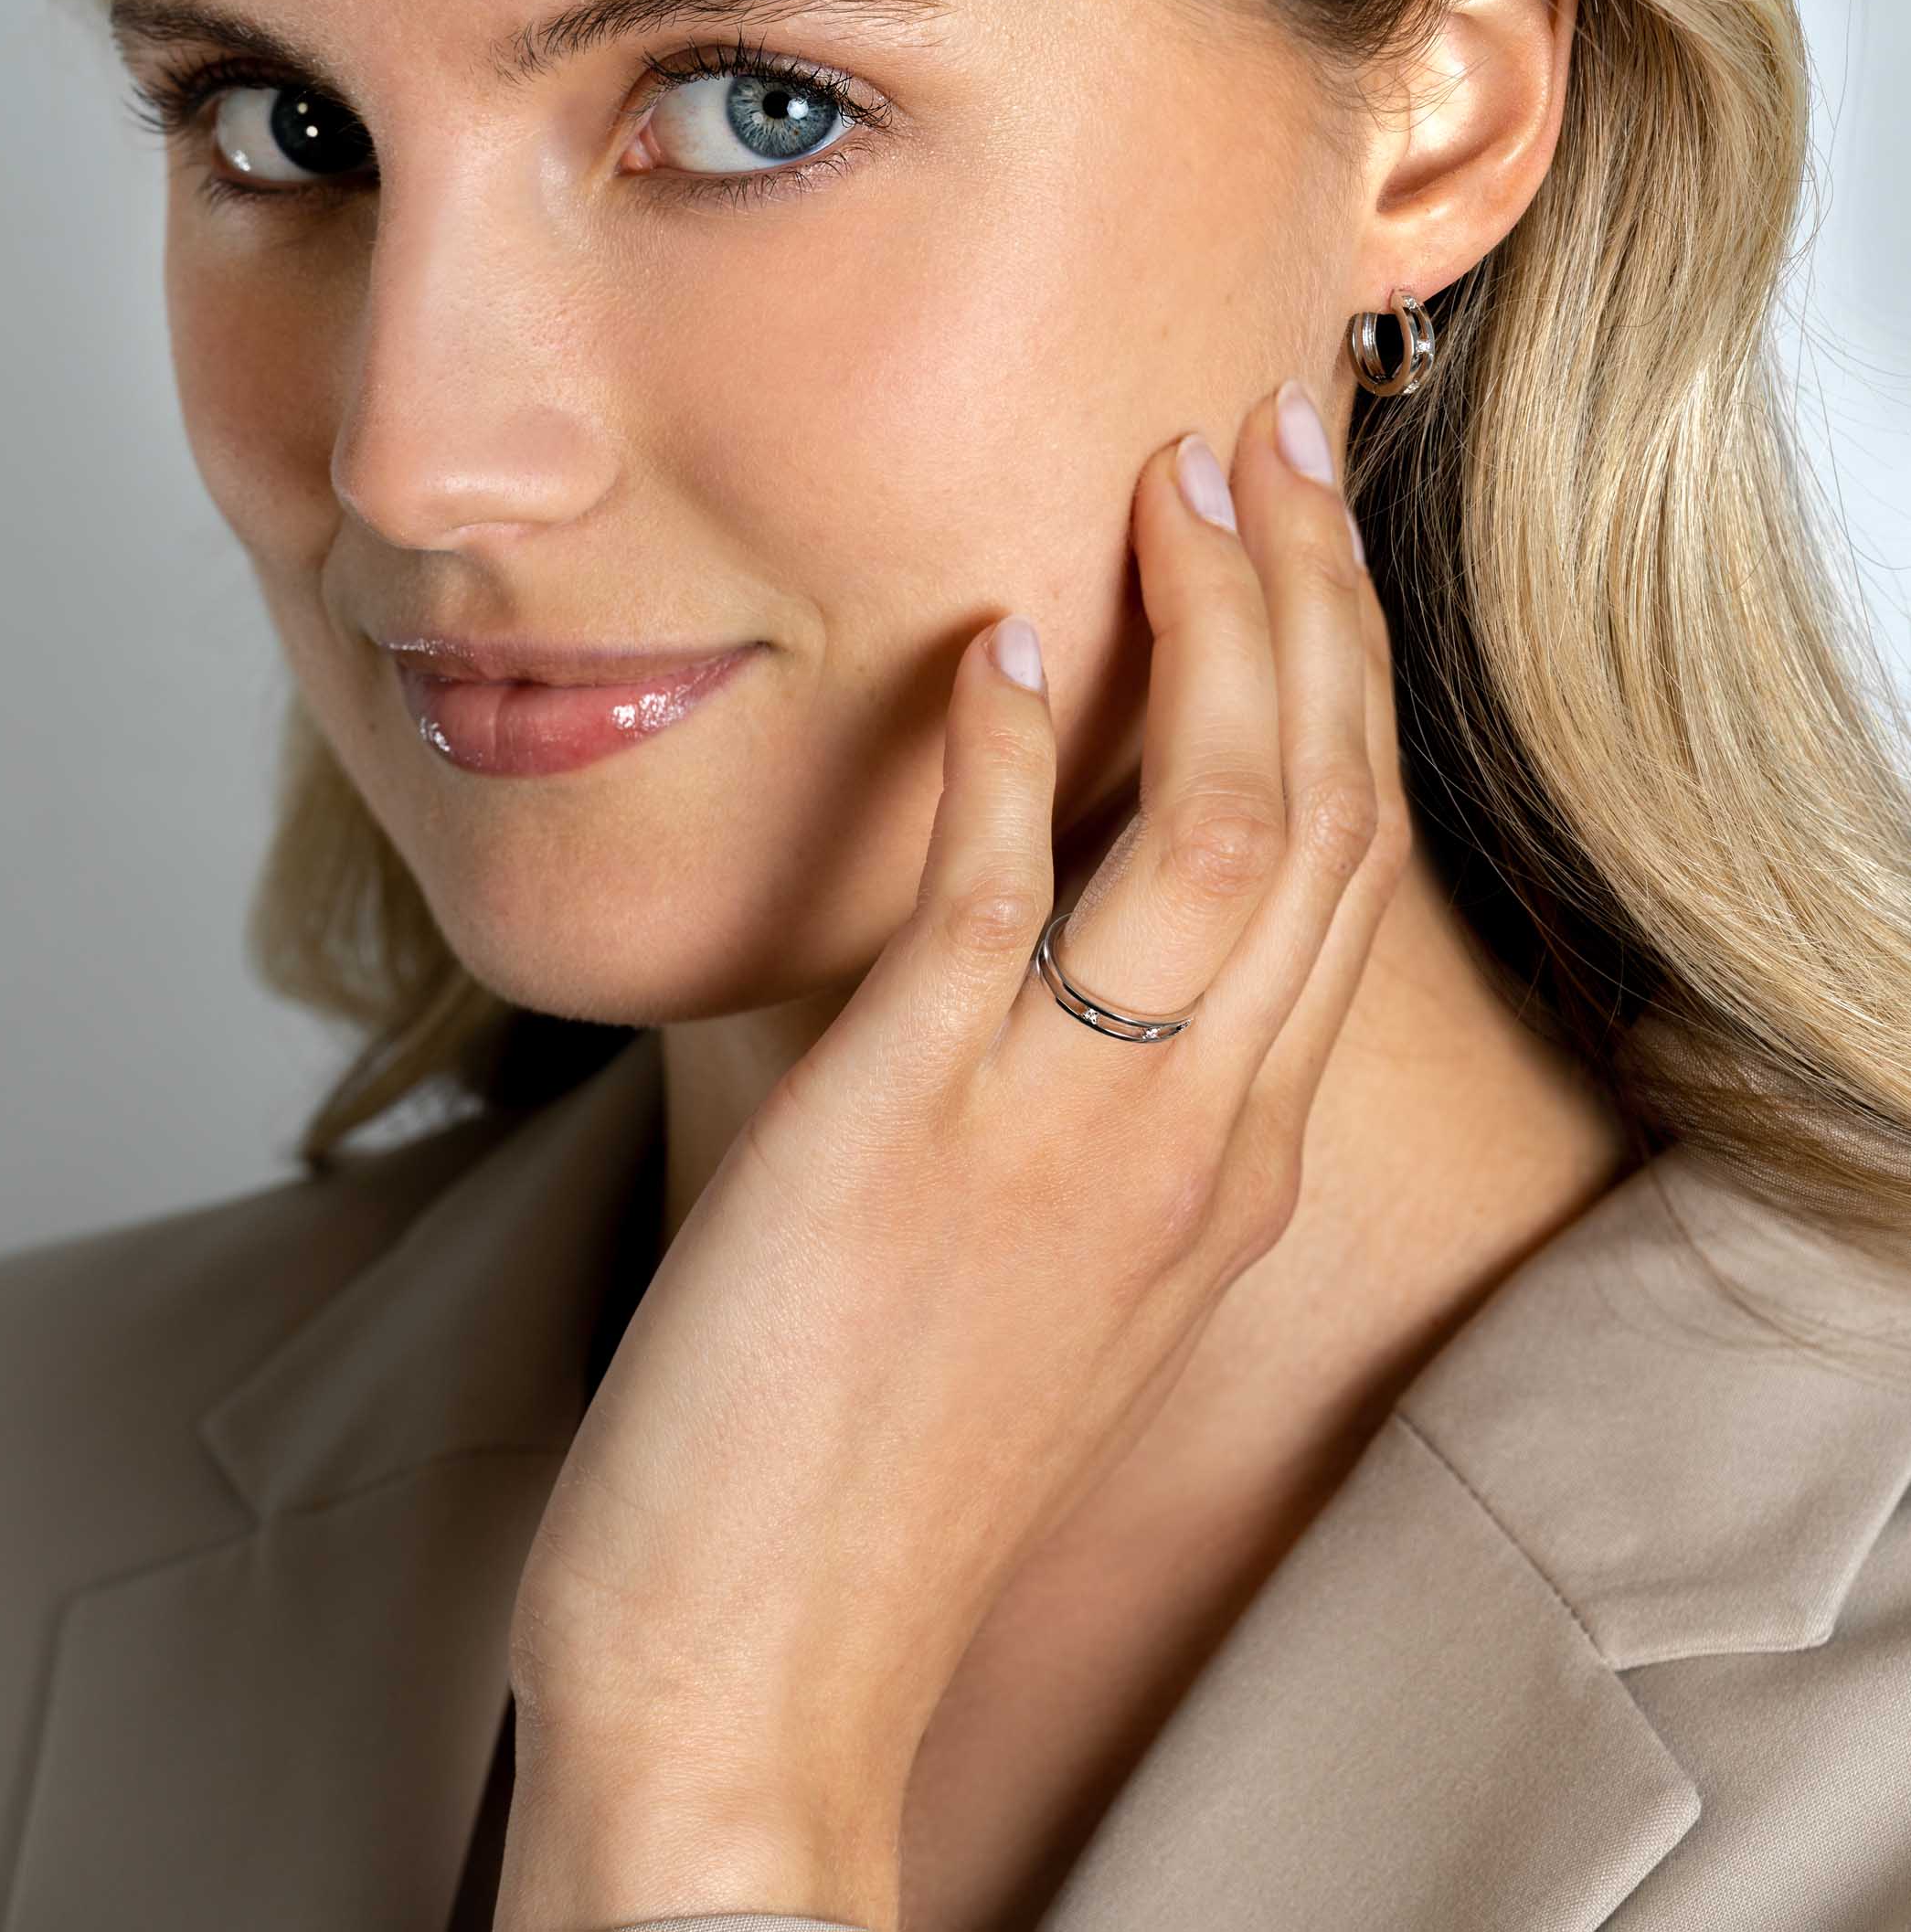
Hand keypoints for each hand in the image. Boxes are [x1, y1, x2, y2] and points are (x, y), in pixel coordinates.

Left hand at [494, 379, 1409, 1931]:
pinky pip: (1003, 891)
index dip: (1340, 677)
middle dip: (1314, 603)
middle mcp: (1198, 1137)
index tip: (1305, 535)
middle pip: (1327, 815)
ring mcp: (1073, 1131)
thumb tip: (1020, 902)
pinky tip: (1003, 632)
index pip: (1348, 870)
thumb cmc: (870, 1462)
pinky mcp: (919, 1128)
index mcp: (1233, 1163)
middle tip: (1279, 434)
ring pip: (1227, 828)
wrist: (760, 1675)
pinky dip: (1018, 744)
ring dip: (1217, 628)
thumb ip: (1071, 1093)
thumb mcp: (1040, 1264)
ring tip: (1184, 474)